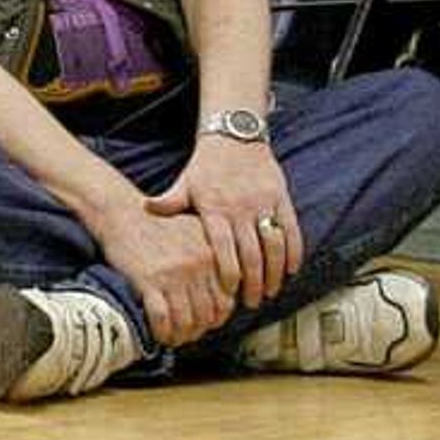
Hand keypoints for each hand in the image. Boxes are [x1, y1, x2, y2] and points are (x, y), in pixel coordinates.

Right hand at [92, 200, 228, 348]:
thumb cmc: (160, 226)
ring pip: (186, 321)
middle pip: (207, 315)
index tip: (206, 324)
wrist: (123, 214)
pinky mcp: (148, 280)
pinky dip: (162, 332)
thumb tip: (229, 298)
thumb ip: (214, 260)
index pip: (226, 301)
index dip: (217, 319)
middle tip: (188, 335)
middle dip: (198, 331)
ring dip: (180, 336)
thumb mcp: (196, 235)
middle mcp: (198, 264)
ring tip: (174, 339)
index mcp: (213, 253)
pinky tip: (159, 335)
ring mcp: (174, 273)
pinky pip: (162, 318)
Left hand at [153, 131, 300, 311]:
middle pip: (251, 253)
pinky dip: (293, 252)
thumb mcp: (185, 184)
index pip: (223, 248)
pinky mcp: (281, 197)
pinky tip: (291, 270)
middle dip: (253, 282)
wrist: (235, 136)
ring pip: (274, 245)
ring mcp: (263, 202)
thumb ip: (169, 201)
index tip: (230, 293)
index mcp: (214, 208)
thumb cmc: (206, 167)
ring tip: (271, 292)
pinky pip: (291, 229)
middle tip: (252, 303)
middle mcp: (240, 207)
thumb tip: (146, 208)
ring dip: (275, 272)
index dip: (229, 273)